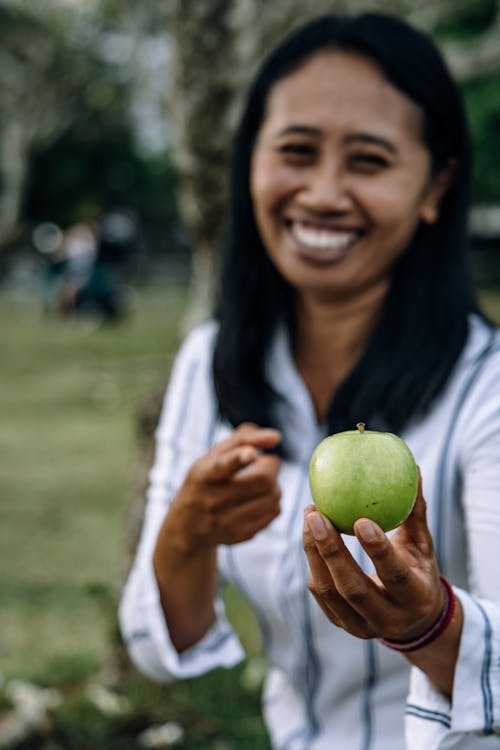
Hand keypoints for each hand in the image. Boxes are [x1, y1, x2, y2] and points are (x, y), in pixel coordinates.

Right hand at [166, 422, 281, 554]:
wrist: (187, 526)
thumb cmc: (206, 480)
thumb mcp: (213, 455)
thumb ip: (244, 438)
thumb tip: (276, 437)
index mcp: (203, 474)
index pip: (222, 466)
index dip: (239, 458)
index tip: (251, 453)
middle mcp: (213, 500)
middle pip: (264, 479)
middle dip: (271, 465)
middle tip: (264, 463)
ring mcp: (227, 521)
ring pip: (274, 495)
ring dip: (274, 483)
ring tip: (260, 482)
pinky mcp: (241, 534)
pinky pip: (275, 511)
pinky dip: (273, 500)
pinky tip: (259, 498)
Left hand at [303, 472, 444, 642]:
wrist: (414, 619)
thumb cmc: (419, 569)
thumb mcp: (423, 545)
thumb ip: (415, 512)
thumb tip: (415, 470)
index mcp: (416, 598)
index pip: (395, 576)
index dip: (377, 550)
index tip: (359, 520)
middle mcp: (389, 619)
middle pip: (353, 588)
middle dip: (330, 551)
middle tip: (316, 515)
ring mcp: (362, 626)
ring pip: (329, 592)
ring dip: (314, 553)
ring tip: (310, 518)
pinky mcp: (341, 623)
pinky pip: (319, 594)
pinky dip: (313, 562)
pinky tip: (310, 535)